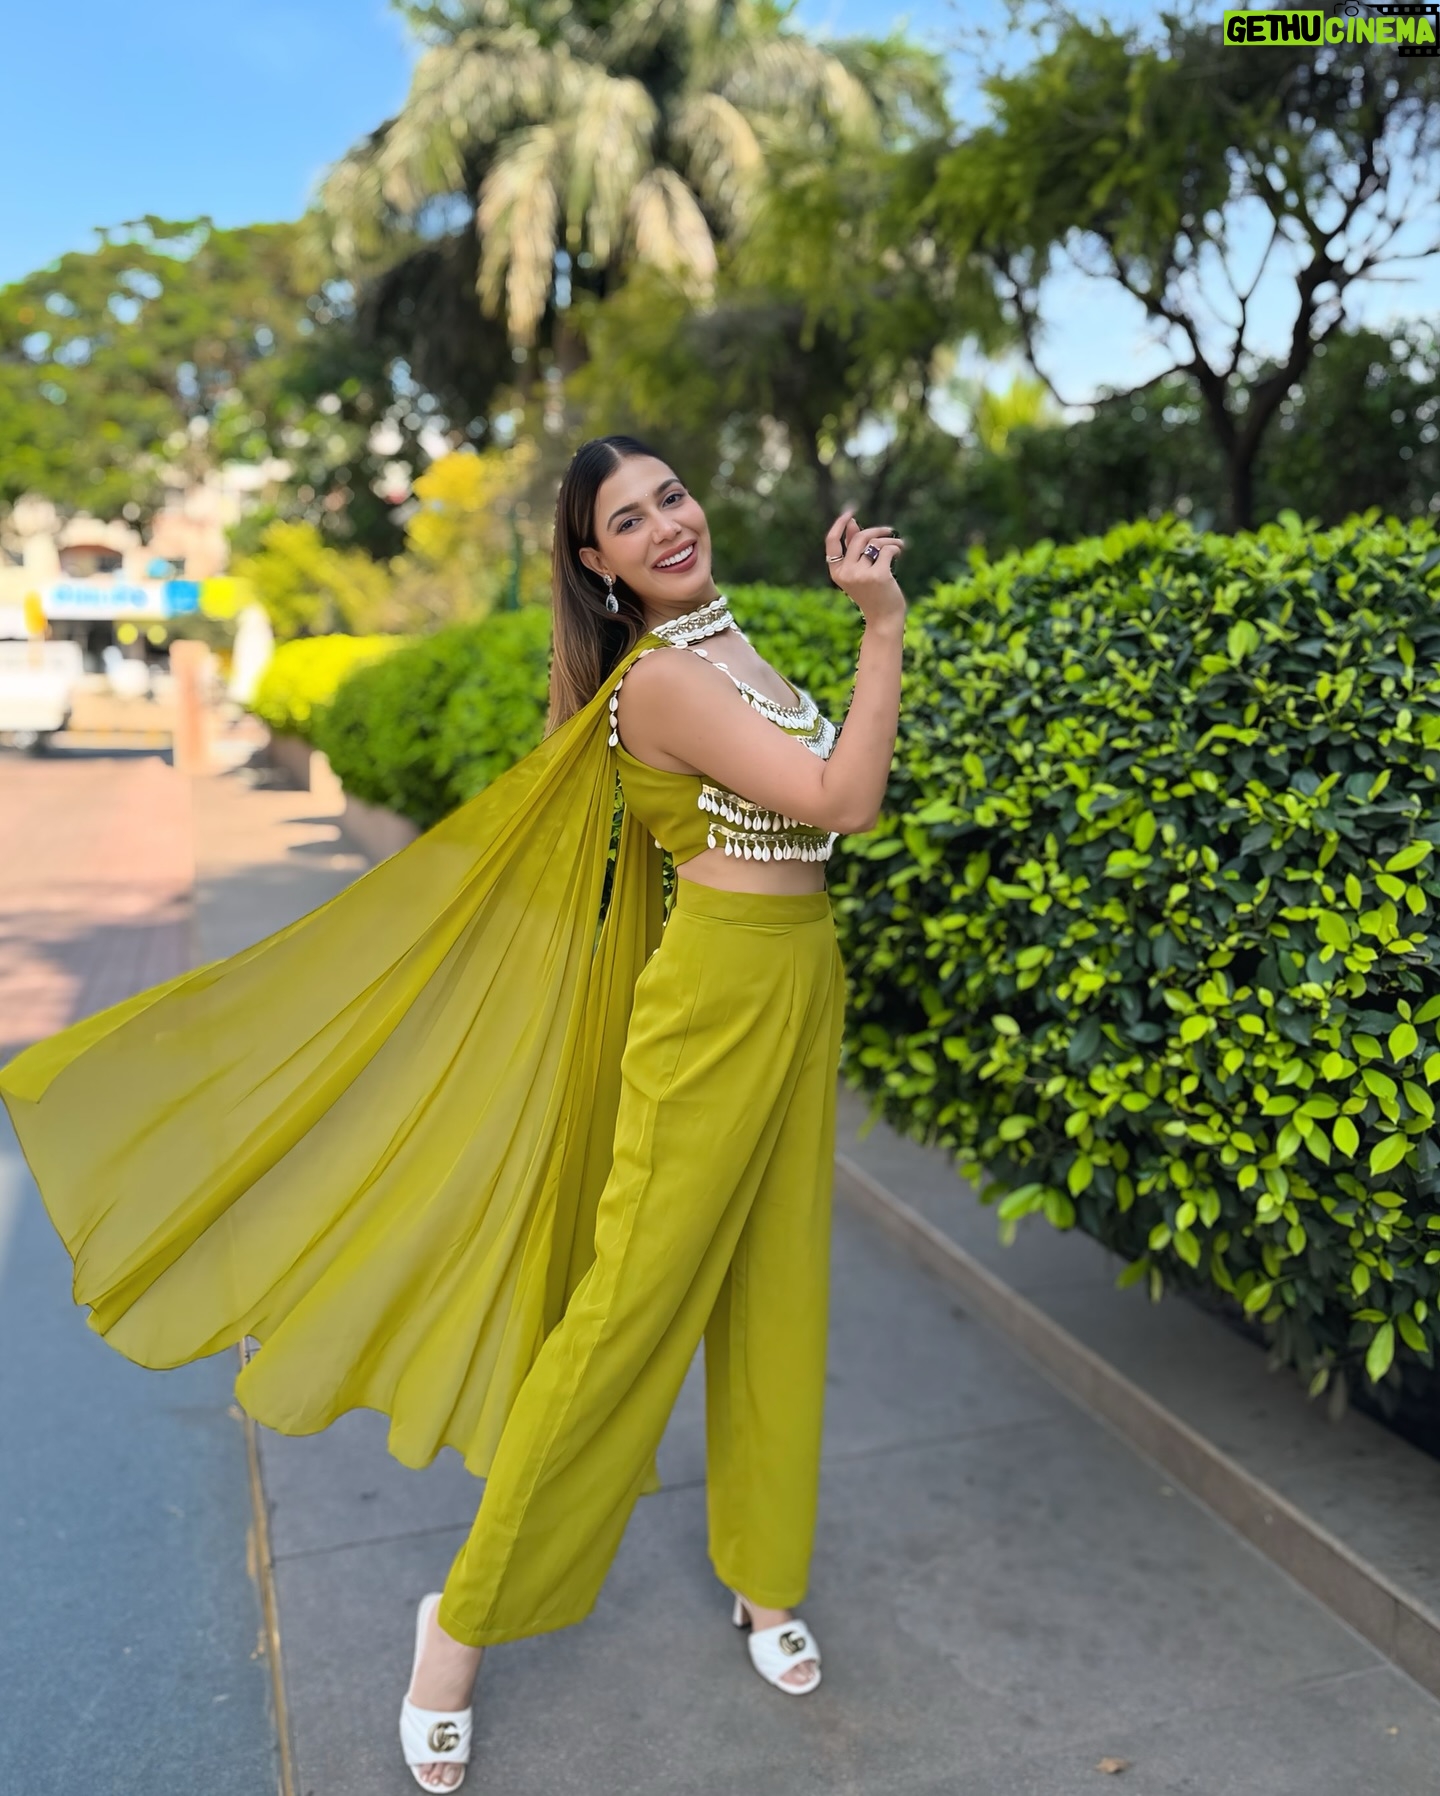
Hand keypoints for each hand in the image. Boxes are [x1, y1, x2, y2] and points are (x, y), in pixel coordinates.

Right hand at [824, 508, 905, 626]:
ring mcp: (861, 575)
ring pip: (875, 543)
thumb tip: (851, 522)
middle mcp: (846, 573)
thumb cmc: (873, 593)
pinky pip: (887, 550)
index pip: (831, 542)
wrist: (884, 618)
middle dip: (876, 531)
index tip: (850, 512)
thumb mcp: (859, 570)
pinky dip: (896, 547)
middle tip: (889, 531)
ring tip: (898, 545)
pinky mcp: (878, 576)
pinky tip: (900, 552)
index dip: (839, 524)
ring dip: (890, 540)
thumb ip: (853, 548)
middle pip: (859, 538)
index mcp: (836, 572)